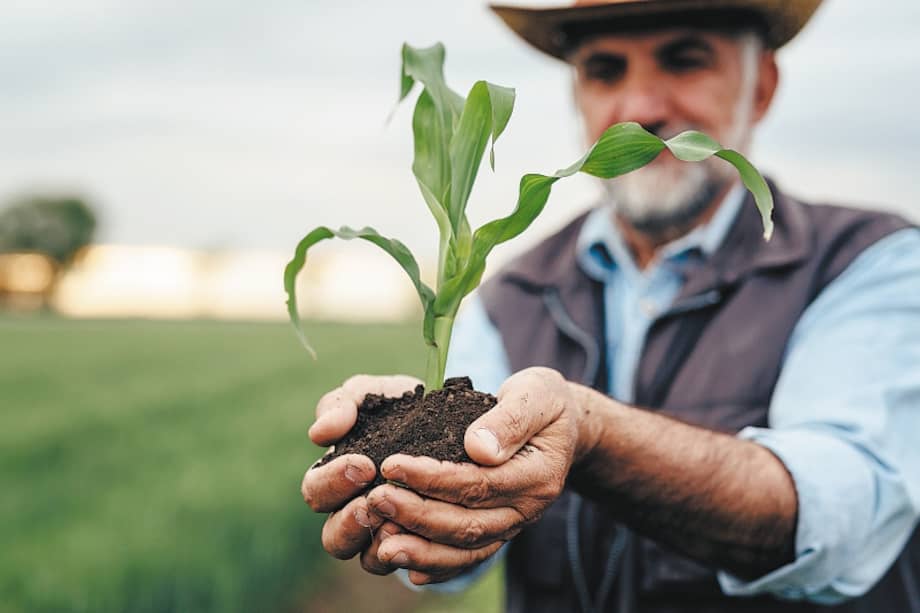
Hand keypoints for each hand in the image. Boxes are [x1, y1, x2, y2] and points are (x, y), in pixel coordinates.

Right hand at [300, 374, 421, 570]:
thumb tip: (320, 433)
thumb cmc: (402, 407)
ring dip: (382, 544)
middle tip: (376, 500)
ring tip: (401, 523)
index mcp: (335, 478)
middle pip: (334, 539)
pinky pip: (414, 567)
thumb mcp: (372, 395)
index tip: (364, 464)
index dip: (334, 482)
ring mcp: (385, 536)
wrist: (456, 421)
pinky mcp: (421, 548)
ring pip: (369, 561)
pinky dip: (419, 557)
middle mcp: (354, 513)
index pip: (316, 492)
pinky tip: (430, 538)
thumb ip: (341, 404)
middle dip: (352, 521)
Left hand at [365, 367, 588, 584]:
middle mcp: (526, 508)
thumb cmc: (545, 402)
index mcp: (537, 475)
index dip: (432, 478)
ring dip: (422, 549)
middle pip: (468, 523)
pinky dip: (439, 566)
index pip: (478, 483)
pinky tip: (408, 567)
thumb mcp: (538, 393)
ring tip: (381, 544)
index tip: (392, 465)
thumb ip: (511, 418)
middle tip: (375, 499)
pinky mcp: (499, 531)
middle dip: (417, 515)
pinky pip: (469, 557)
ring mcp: (513, 525)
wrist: (564, 426)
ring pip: (466, 548)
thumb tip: (479, 447)